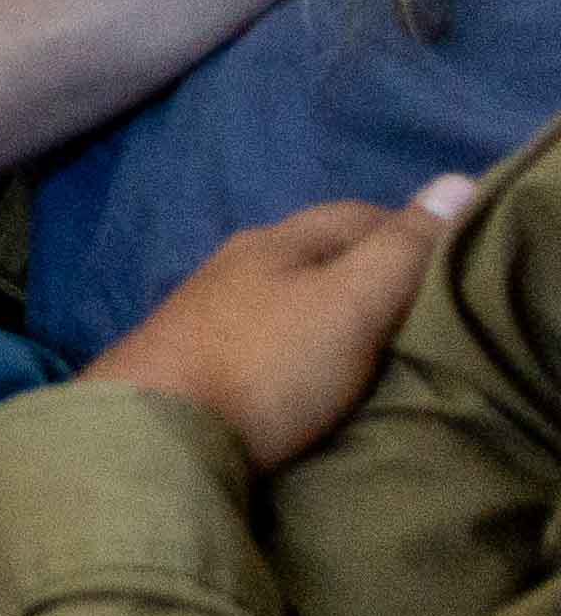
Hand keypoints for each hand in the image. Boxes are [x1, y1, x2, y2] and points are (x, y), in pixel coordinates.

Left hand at [86, 184, 477, 474]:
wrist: (153, 434)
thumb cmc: (262, 364)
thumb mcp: (347, 303)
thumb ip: (399, 251)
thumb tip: (456, 181)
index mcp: (276, 240)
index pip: (359, 215)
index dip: (415, 233)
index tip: (462, 269)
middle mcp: (239, 263)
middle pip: (324, 252)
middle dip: (378, 271)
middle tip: (436, 314)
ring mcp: (211, 310)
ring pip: (294, 294)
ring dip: (340, 310)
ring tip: (390, 347)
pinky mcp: (198, 359)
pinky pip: (271, 336)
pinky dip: (308, 343)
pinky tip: (323, 372)